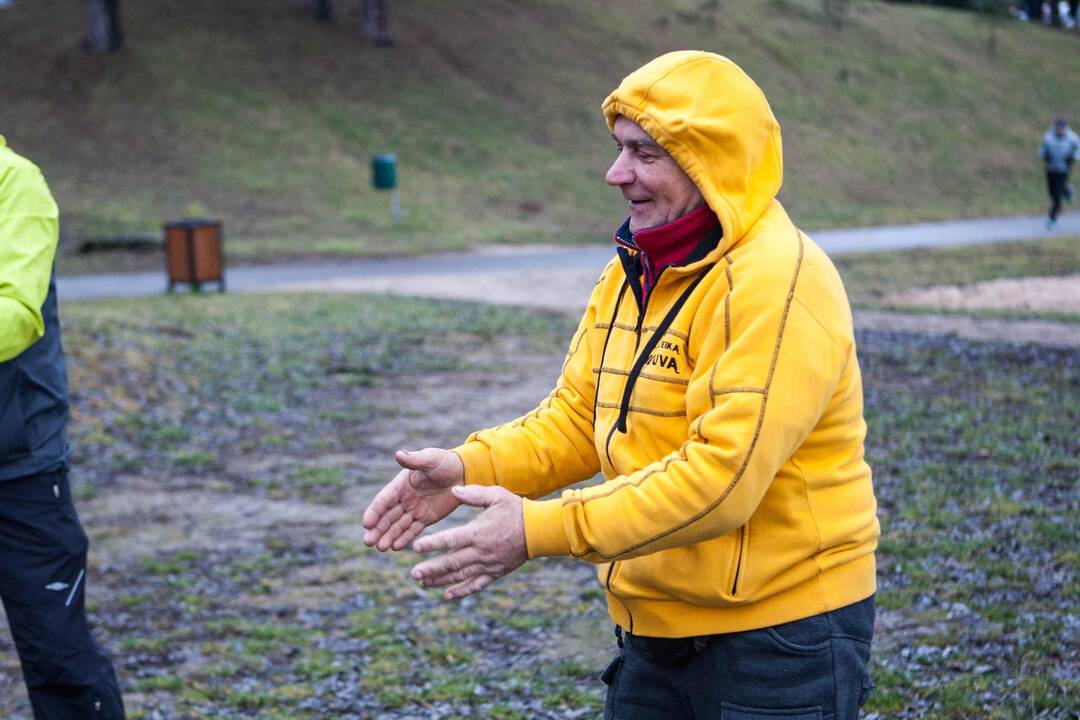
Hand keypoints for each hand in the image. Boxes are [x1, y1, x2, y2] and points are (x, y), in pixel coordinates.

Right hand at [362, 448, 463, 550]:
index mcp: (401, 484)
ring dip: (388, 536)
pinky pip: (413, 530)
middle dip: (377, 529)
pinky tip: (395, 547)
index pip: (384, 500)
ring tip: (380, 548)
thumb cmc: (444, 462)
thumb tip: (398, 454)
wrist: (463, 473)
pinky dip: (404, 538)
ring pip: (398, 525)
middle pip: (387, 516)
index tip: (366, 524)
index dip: (374, 512)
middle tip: (368, 542)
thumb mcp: (430, 459)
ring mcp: (414, 509)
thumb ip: (414, 459)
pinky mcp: (426, 518)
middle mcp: (404, 498)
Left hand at [410, 485, 527, 599]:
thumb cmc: (515, 510)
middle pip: (452, 562)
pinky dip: (461, 591)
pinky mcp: (495, 572)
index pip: (450, 540)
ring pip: (460, 576)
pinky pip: (476, 585)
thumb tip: (454, 490)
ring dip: (441, 581)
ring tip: (423, 583)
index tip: (415, 547)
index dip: (432, 544)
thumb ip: (473, 494)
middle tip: (414, 574)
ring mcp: (488, 564)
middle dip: (431, 569)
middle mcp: (481, 551)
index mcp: (478, 532)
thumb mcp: (496, 495)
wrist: (538, 531)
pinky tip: (447, 595)